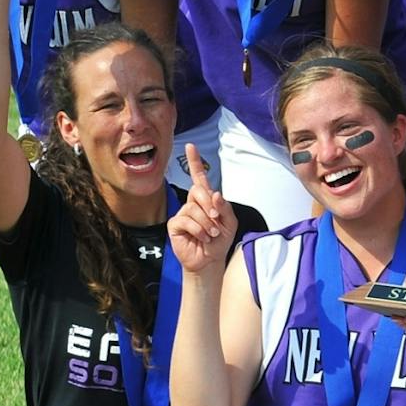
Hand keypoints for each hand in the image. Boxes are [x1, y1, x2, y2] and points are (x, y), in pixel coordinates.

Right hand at [167, 144, 238, 274]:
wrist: (210, 259)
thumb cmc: (220, 240)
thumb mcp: (230, 222)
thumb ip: (224, 207)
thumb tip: (214, 193)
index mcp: (206, 199)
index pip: (199, 177)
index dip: (195, 162)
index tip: (190, 146)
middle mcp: (193, 203)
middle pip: (198, 191)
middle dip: (209, 206)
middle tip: (216, 221)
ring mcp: (183, 213)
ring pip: (193, 208)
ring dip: (207, 223)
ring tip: (211, 234)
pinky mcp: (175, 225)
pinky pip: (186, 220)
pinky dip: (198, 229)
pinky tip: (202, 237)